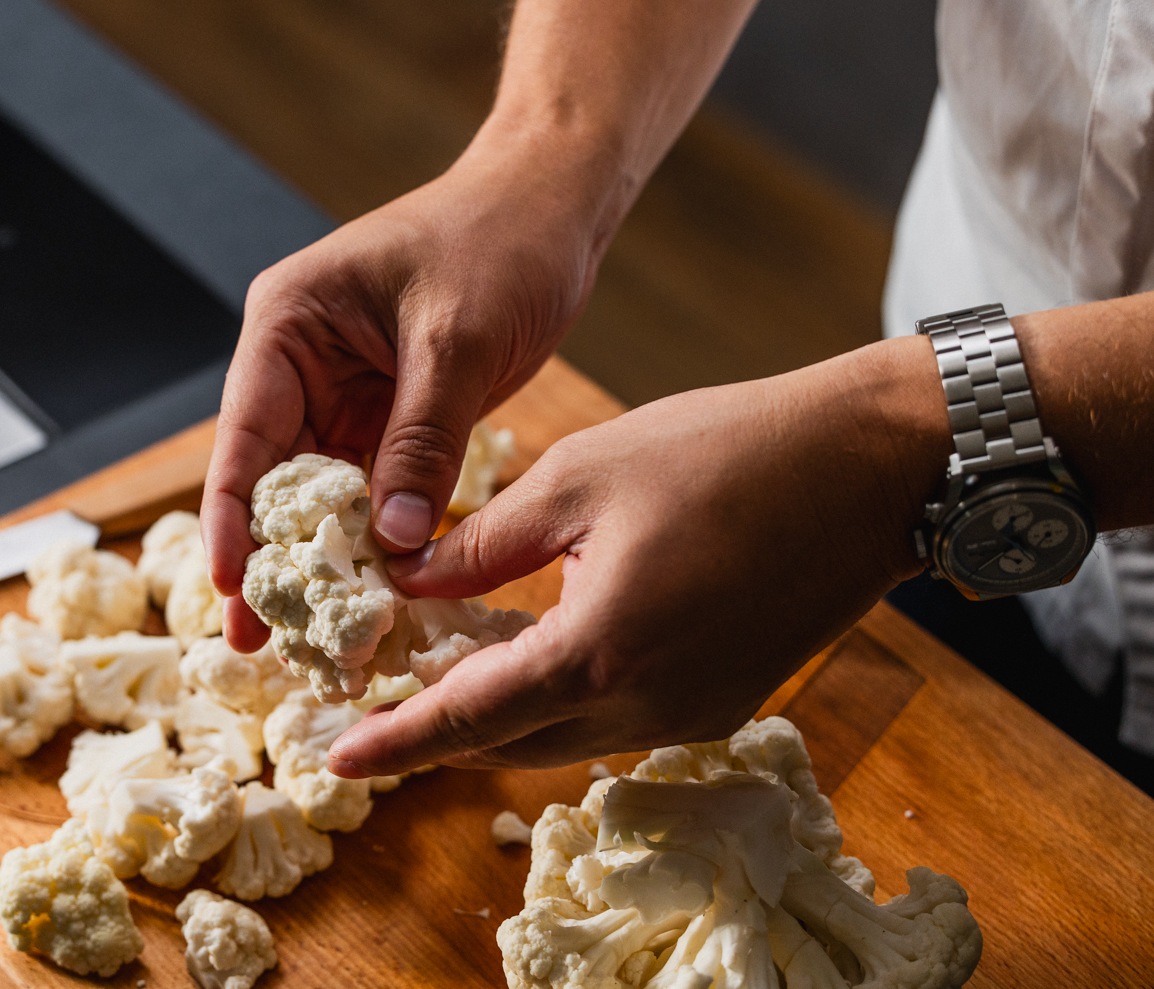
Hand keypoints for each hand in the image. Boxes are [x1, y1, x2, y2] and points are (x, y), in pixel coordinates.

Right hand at [203, 122, 635, 650]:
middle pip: (269, 478)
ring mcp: (342, 394)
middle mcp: (301, 364)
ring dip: (320, 561)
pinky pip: (369, 491)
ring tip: (312, 640)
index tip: (231, 589)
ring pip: (317, 495)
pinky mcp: (388, 418)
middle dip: (269, 559)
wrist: (551, 207)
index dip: (232, 519)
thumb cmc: (499, 240)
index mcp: (288, 324)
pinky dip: (371, 542)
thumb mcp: (456, 341)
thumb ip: (421, 441)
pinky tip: (372, 596)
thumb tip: (393, 543)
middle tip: (258, 644)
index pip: (244, 436)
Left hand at [327, 336, 950, 773]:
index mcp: (598, 650)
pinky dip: (564, 697)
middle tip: (381, 703)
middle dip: (442, 731)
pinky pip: (618, 720)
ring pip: (565, 736)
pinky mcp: (725, 702)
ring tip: (448, 668)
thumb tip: (410, 578)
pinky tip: (538, 648)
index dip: (397, 742)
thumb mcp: (579, 476)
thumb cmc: (722, 451)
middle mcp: (647, 706)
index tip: (338, 755)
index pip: (468, 719)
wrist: (869, 467)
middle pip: (513, 743)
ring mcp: (693, 713)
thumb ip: (483, 543)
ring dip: (504, 712)